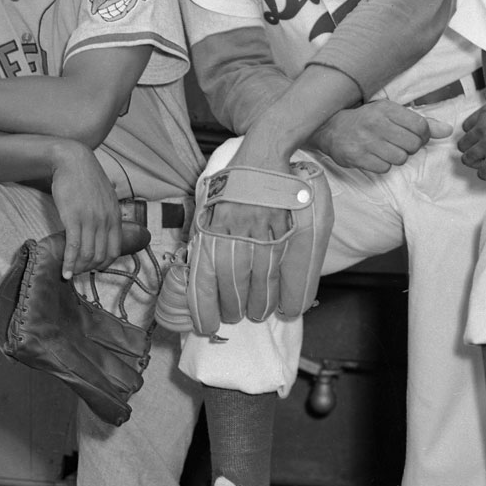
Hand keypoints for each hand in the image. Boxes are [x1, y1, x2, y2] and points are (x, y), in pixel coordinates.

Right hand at [50, 143, 121, 277]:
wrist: (72, 161)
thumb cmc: (86, 179)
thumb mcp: (106, 197)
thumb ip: (108, 215)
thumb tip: (104, 231)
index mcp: (115, 216)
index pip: (115, 250)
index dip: (104, 263)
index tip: (94, 267)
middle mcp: (105, 221)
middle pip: (100, 256)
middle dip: (89, 268)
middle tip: (79, 272)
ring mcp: (90, 220)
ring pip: (87, 255)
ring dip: (78, 268)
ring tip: (71, 273)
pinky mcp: (73, 218)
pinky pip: (73, 247)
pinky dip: (69, 263)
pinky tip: (64, 271)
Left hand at [197, 137, 304, 316]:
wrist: (263, 158)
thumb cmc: (231, 184)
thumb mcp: (205, 210)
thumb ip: (204, 242)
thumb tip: (200, 277)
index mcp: (209, 236)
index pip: (203, 287)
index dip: (205, 314)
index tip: (206, 327)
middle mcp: (233, 242)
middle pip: (232, 296)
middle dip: (232, 311)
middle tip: (234, 314)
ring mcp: (262, 241)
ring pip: (259, 291)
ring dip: (257, 308)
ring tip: (256, 311)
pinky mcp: (285, 239)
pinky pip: (284, 278)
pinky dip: (284, 298)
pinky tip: (282, 307)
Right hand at [309, 99, 448, 173]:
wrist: (330, 128)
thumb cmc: (366, 119)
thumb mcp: (392, 113)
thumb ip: (422, 122)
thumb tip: (448, 131)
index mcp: (386, 109)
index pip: (420, 126)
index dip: (424, 135)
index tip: (417, 135)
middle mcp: (375, 123)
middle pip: (413, 145)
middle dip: (411, 147)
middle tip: (400, 143)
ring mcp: (365, 141)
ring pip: (400, 158)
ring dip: (397, 157)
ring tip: (386, 149)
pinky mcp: (356, 157)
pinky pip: (384, 168)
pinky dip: (383, 165)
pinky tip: (375, 155)